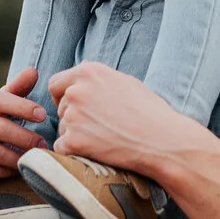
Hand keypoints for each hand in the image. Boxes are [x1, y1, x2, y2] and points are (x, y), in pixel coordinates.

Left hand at [47, 62, 211, 179]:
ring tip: (103, 140)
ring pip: (62, 128)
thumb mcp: (126, 82)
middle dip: (73, 116)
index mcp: (89, 72)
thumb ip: (99, 76)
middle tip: (97, 128)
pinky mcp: (73, 141)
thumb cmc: (150, 112)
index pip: (56, 83)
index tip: (75, 107)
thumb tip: (83, 65)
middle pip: (60, 107)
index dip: (63, 96)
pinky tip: (94, 152)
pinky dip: (73, 153)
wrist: (163, 141)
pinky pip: (61, 148)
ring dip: (75, 135)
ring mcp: (73, 116)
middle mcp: (77, 90)